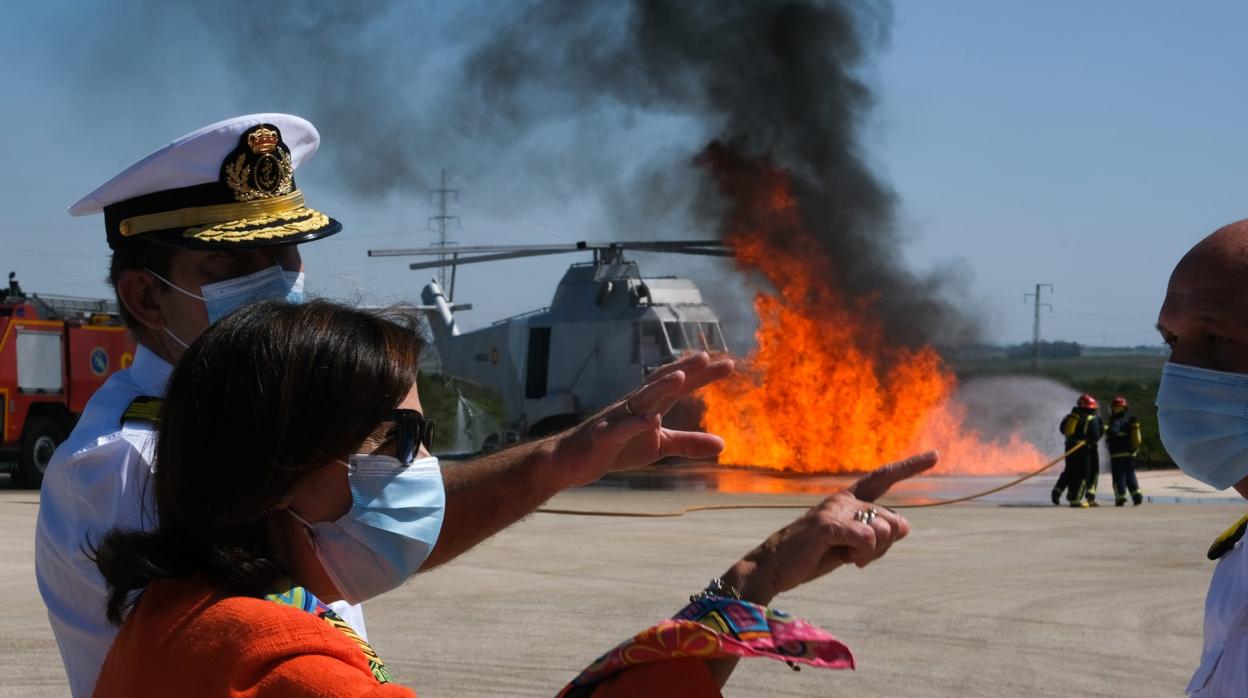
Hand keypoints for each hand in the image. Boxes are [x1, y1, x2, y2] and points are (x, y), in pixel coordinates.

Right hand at [551, 351, 734, 487]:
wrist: (573, 461)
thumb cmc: (617, 447)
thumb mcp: (659, 446)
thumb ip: (688, 443)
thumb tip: (723, 444)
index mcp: (649, 405)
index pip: (680, 386)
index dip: (702, 375)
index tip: (728, 364)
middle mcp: (634, 405)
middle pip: (662, 383)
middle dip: (684, 370)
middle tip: (706, 356)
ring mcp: (617, 418)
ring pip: (641, 399)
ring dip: (660, 387)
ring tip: (680, 377)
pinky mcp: (603, 437)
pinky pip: (621, 429)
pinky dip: (635, 423)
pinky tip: (651, 420)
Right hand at [722, 451, 938, 605]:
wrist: (774, 567)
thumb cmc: (813, 555)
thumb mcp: (851, 545)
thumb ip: (877, 534)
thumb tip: (904, 526)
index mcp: (849, 500)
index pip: (883, 478)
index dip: (909, 466)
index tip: (935, 455)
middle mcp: (844, 499)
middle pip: (893, 521)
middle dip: (884, 547)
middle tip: (856, 556)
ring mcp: (834, 510)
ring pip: (884, 531)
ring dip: (871, 553)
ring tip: (846, 556)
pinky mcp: (827, 525)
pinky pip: (866, 538)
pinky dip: (861, 554)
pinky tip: (844, 559)